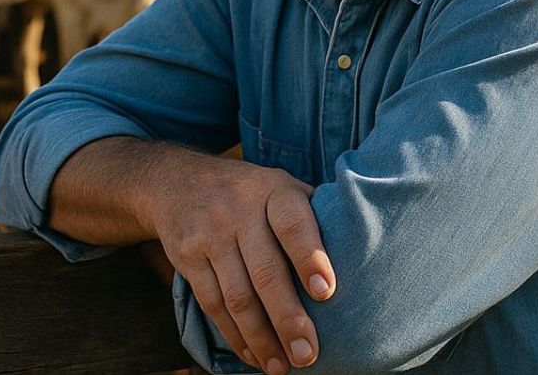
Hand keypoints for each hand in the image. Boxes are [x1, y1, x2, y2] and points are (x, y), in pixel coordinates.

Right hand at [141, 154, 333, 372]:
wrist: (176, 180)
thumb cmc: (249, 193)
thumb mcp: (280, 187)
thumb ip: (311, 216)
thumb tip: (361, 261)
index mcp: (273, 192)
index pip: (293, 224)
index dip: (310, 257)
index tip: (326, 293)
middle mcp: (239, 211)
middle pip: (265, 271)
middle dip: (288, 318)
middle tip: (308, 355)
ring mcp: (209, 234)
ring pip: (236, 296)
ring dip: (260, 337)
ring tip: (282, 367)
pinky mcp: (186, 256)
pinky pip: (212, 303)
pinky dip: (233, 335)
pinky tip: (253, 354)